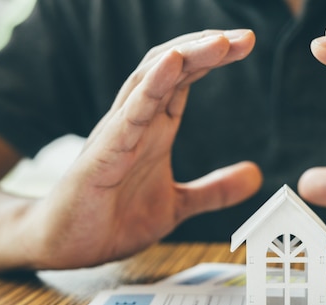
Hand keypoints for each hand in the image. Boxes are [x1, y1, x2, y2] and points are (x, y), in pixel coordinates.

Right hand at [21, 30, 261, 268]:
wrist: (69, 246)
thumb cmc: (114, 219)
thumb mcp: (179, 204)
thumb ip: (215, 190)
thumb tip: (256, 175)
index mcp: (154, 130)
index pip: (183, 81)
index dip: (212, 59)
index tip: (247, 44)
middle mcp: (136, 123)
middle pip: (170, 70)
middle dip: (206, 48)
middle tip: (245, 37)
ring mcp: (118, 134)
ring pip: (150, 81)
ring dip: (185, 57)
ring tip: (220, 41)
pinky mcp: (104, 154)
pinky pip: (130, 114)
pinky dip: (151, 87)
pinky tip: (172, 64)